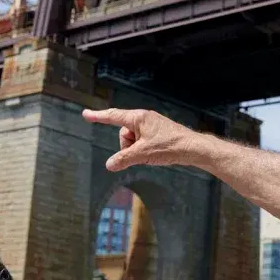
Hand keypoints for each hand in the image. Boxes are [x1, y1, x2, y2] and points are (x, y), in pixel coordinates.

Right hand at [82, 108, 199, 171]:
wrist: (193, 148)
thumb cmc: (169, 146)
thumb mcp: (142, 154)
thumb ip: (123, 159)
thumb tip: (109, 165)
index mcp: (138, 118)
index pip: (113, 116)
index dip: (98, 117)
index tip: (86, 115)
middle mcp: (144, 119)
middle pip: (123, 134)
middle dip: (127, 147)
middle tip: (141, 154)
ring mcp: (151, 126)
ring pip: (132, 141)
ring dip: (137, 150)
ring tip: (152, 154)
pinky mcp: (157, 133)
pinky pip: (142, 142)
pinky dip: (143, 150)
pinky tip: (155, 155)